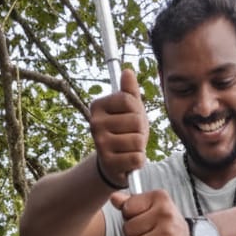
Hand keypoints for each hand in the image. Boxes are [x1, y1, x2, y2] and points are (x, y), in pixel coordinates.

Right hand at [90, 68, 148, 188]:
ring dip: (140, 146)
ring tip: (130, 148)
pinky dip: (139, 160)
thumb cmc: (124, 132)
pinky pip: (136, 158)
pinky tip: (130, 160)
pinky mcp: (108, 163)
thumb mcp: (130, 110)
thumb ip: (130, 92)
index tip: (131, 118)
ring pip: (137, 140)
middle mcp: (95, 123)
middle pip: (136, 121)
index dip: (137, 110)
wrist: (114, 163)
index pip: (127, 100)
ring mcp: (100, 144)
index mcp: (97, 106)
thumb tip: (127, 72)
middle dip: (140, 130)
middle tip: (131, 136)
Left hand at [111, 189, 196, 235]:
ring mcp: (167, 234)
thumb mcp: (152, 208)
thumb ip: (131, 203)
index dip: (130, 218)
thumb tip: (114, 198)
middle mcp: (165, 214)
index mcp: (160, 198)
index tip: (143, 220)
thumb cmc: (168, 226)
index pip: (127, 208)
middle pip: (127, 229)